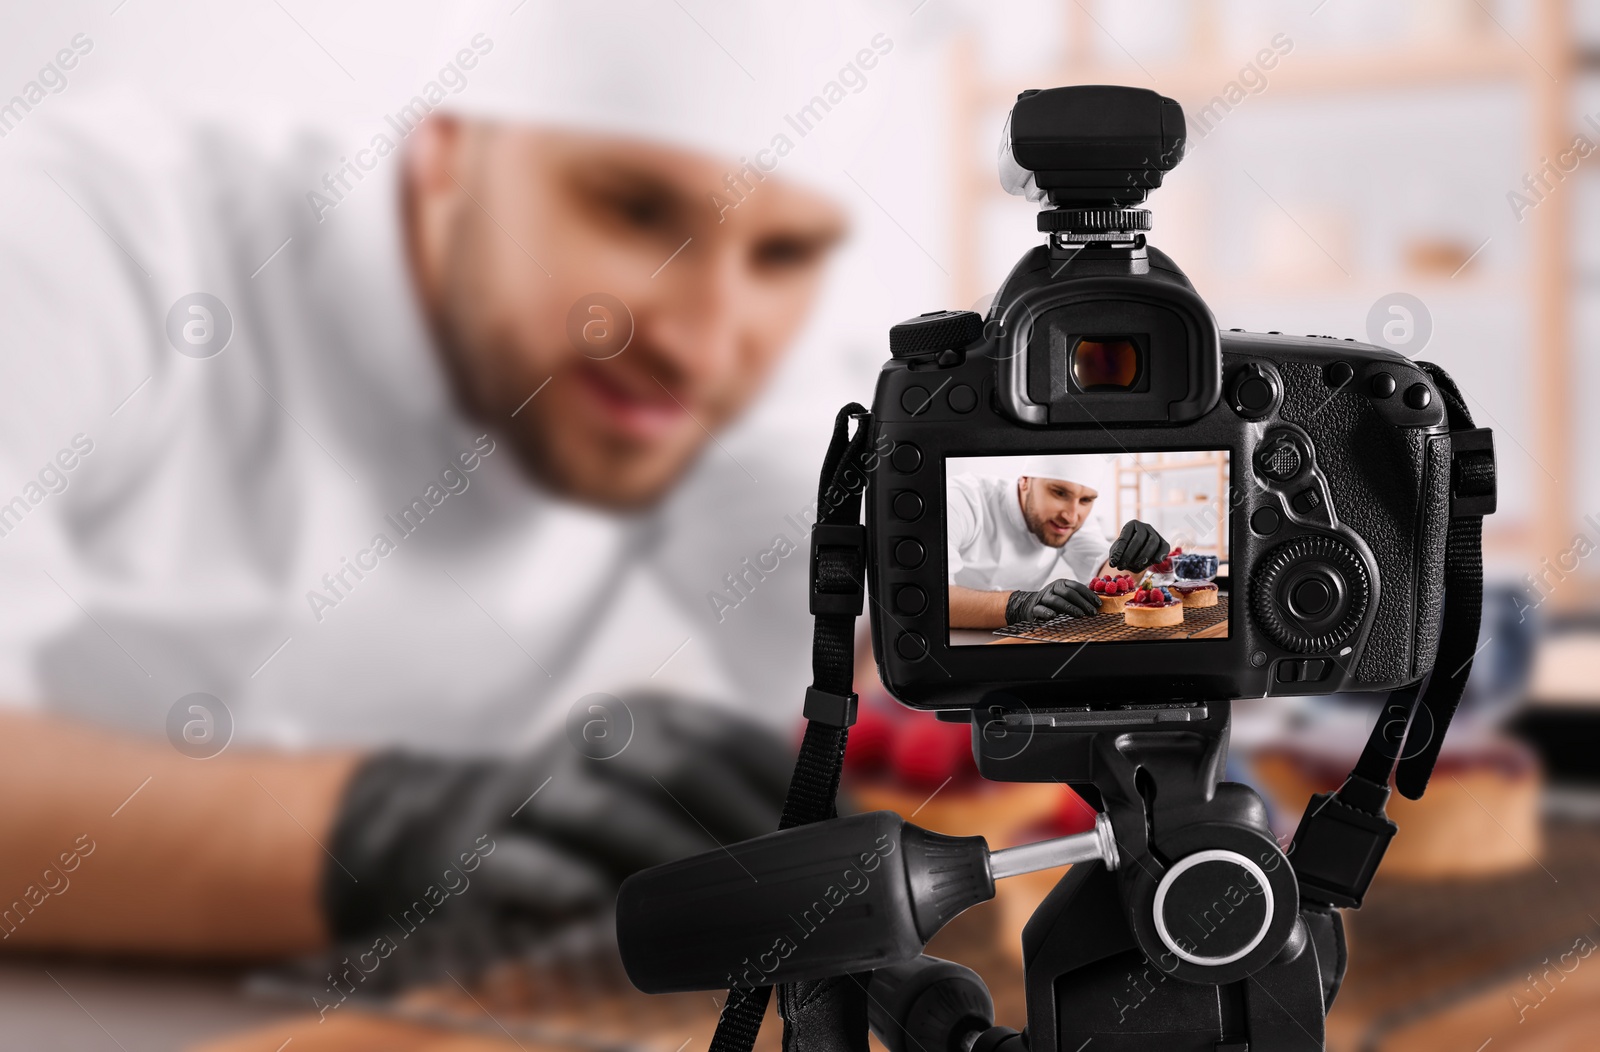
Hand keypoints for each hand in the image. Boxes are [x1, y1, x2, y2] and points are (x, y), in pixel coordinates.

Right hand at [320, 695, 789, 984]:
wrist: (457, 831)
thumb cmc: (591, 830)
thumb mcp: (660, 805)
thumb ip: (729, 816)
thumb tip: (828, 846)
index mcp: (646, 715)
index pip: (730, 740)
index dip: (785, 792)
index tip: (827, 846)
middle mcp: (593, 735)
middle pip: (678, 767)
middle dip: (742, 830)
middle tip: (789, 886)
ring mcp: (536, 785)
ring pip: (608, 812)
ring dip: (673, 861)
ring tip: (726, 911)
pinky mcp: (481, 846)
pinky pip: (522, 860)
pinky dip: (563, 884)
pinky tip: (599, 905)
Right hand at [1005, 578, 1100, 623]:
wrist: (1029, 605)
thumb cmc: (1052, 602)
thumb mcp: (1064, 596)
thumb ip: (1077, 597)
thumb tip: (1096, 602)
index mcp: (1061, 584)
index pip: (1077, 586)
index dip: (1089, 595)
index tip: (1098, 604)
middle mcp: (1053, 588)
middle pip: (1069, 593)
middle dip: (1082, 603)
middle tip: (1092, 612)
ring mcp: (1043, 597)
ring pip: (1056, 600)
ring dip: (1069, 608)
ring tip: (1080, 615)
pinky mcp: (1035, 608)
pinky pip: (1041, 609)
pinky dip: (1047, 612)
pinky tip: (1053, 616)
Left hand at [1108, 519, 1168, 571]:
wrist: (1139, 551)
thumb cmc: (1126, 549)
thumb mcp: (1118, 551)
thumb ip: (1116, 555)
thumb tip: (1114, 562)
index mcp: (1131, 525)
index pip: (1124, 537)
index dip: (1119, 551)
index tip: (1113, 563)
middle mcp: (1144, 527)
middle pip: (1138, 539)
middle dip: (1129, 555)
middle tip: (1122, 566)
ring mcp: (1155, 533)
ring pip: (1153, 542)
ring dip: (1144, 556)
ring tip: (1135, 566)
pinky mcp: (1163, 542)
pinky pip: (1164, 547)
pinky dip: (1161, 554)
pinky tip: (1155, 561)